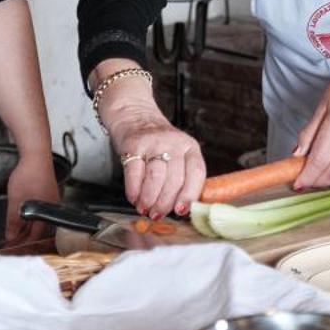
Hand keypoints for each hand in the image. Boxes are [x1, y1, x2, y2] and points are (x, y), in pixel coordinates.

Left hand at [4, 154, 63, 243]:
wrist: (36, 155)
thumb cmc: (30, 174)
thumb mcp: (16, 202)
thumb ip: (13, 221)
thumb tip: (10, 236)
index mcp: (47, 213)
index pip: (35, 236)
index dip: (22, 244)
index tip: (12, 248)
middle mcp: (52, 209)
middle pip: (38, 230)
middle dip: (24, 238)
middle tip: (11, 243)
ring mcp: (51, 201)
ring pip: (38, 221)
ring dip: (26, 228)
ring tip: (14, 233)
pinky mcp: (48, 194)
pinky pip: (39, 212)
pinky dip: (29, 218)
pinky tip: (21, 218)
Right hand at [96, 65, 206, 216]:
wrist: (134, 115)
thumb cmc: (158, 143)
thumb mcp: (178, 153)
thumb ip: (182, 176)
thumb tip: (180, 209)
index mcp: (190, 147)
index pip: (196, 173)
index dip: (189, 195)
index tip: (181, 211)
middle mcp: (175, 143)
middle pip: (174, 179)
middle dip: (165, 203)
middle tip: (157, 214)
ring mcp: (154, 143)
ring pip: (155, 178)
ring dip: (149, 199)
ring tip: (145, 209)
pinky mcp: (133, 144)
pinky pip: (134, 173)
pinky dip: (134, 190)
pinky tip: (134, 198)